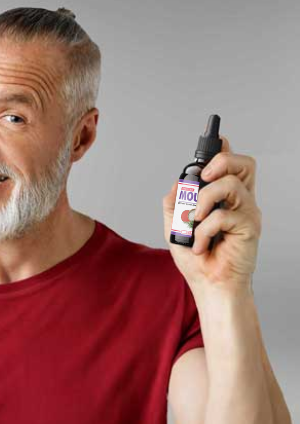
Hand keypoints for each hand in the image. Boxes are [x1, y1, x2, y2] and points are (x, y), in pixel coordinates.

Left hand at [162, 135, 261, 295]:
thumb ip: (174, 205)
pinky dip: (204, 230)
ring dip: (204, 200)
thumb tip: (176, 184)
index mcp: (223, 199)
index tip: (217, 137)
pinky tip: (201, 245)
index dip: (225, 150)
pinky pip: (223, 216)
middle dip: (221, 162)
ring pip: (231, 184)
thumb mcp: (175, 228)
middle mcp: (239, 201)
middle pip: (244, 164)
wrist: (209, 286)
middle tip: (202, 178)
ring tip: (194, 220)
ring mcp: (247, 213)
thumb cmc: (197, 259)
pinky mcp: (250, 228)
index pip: (231, 166)